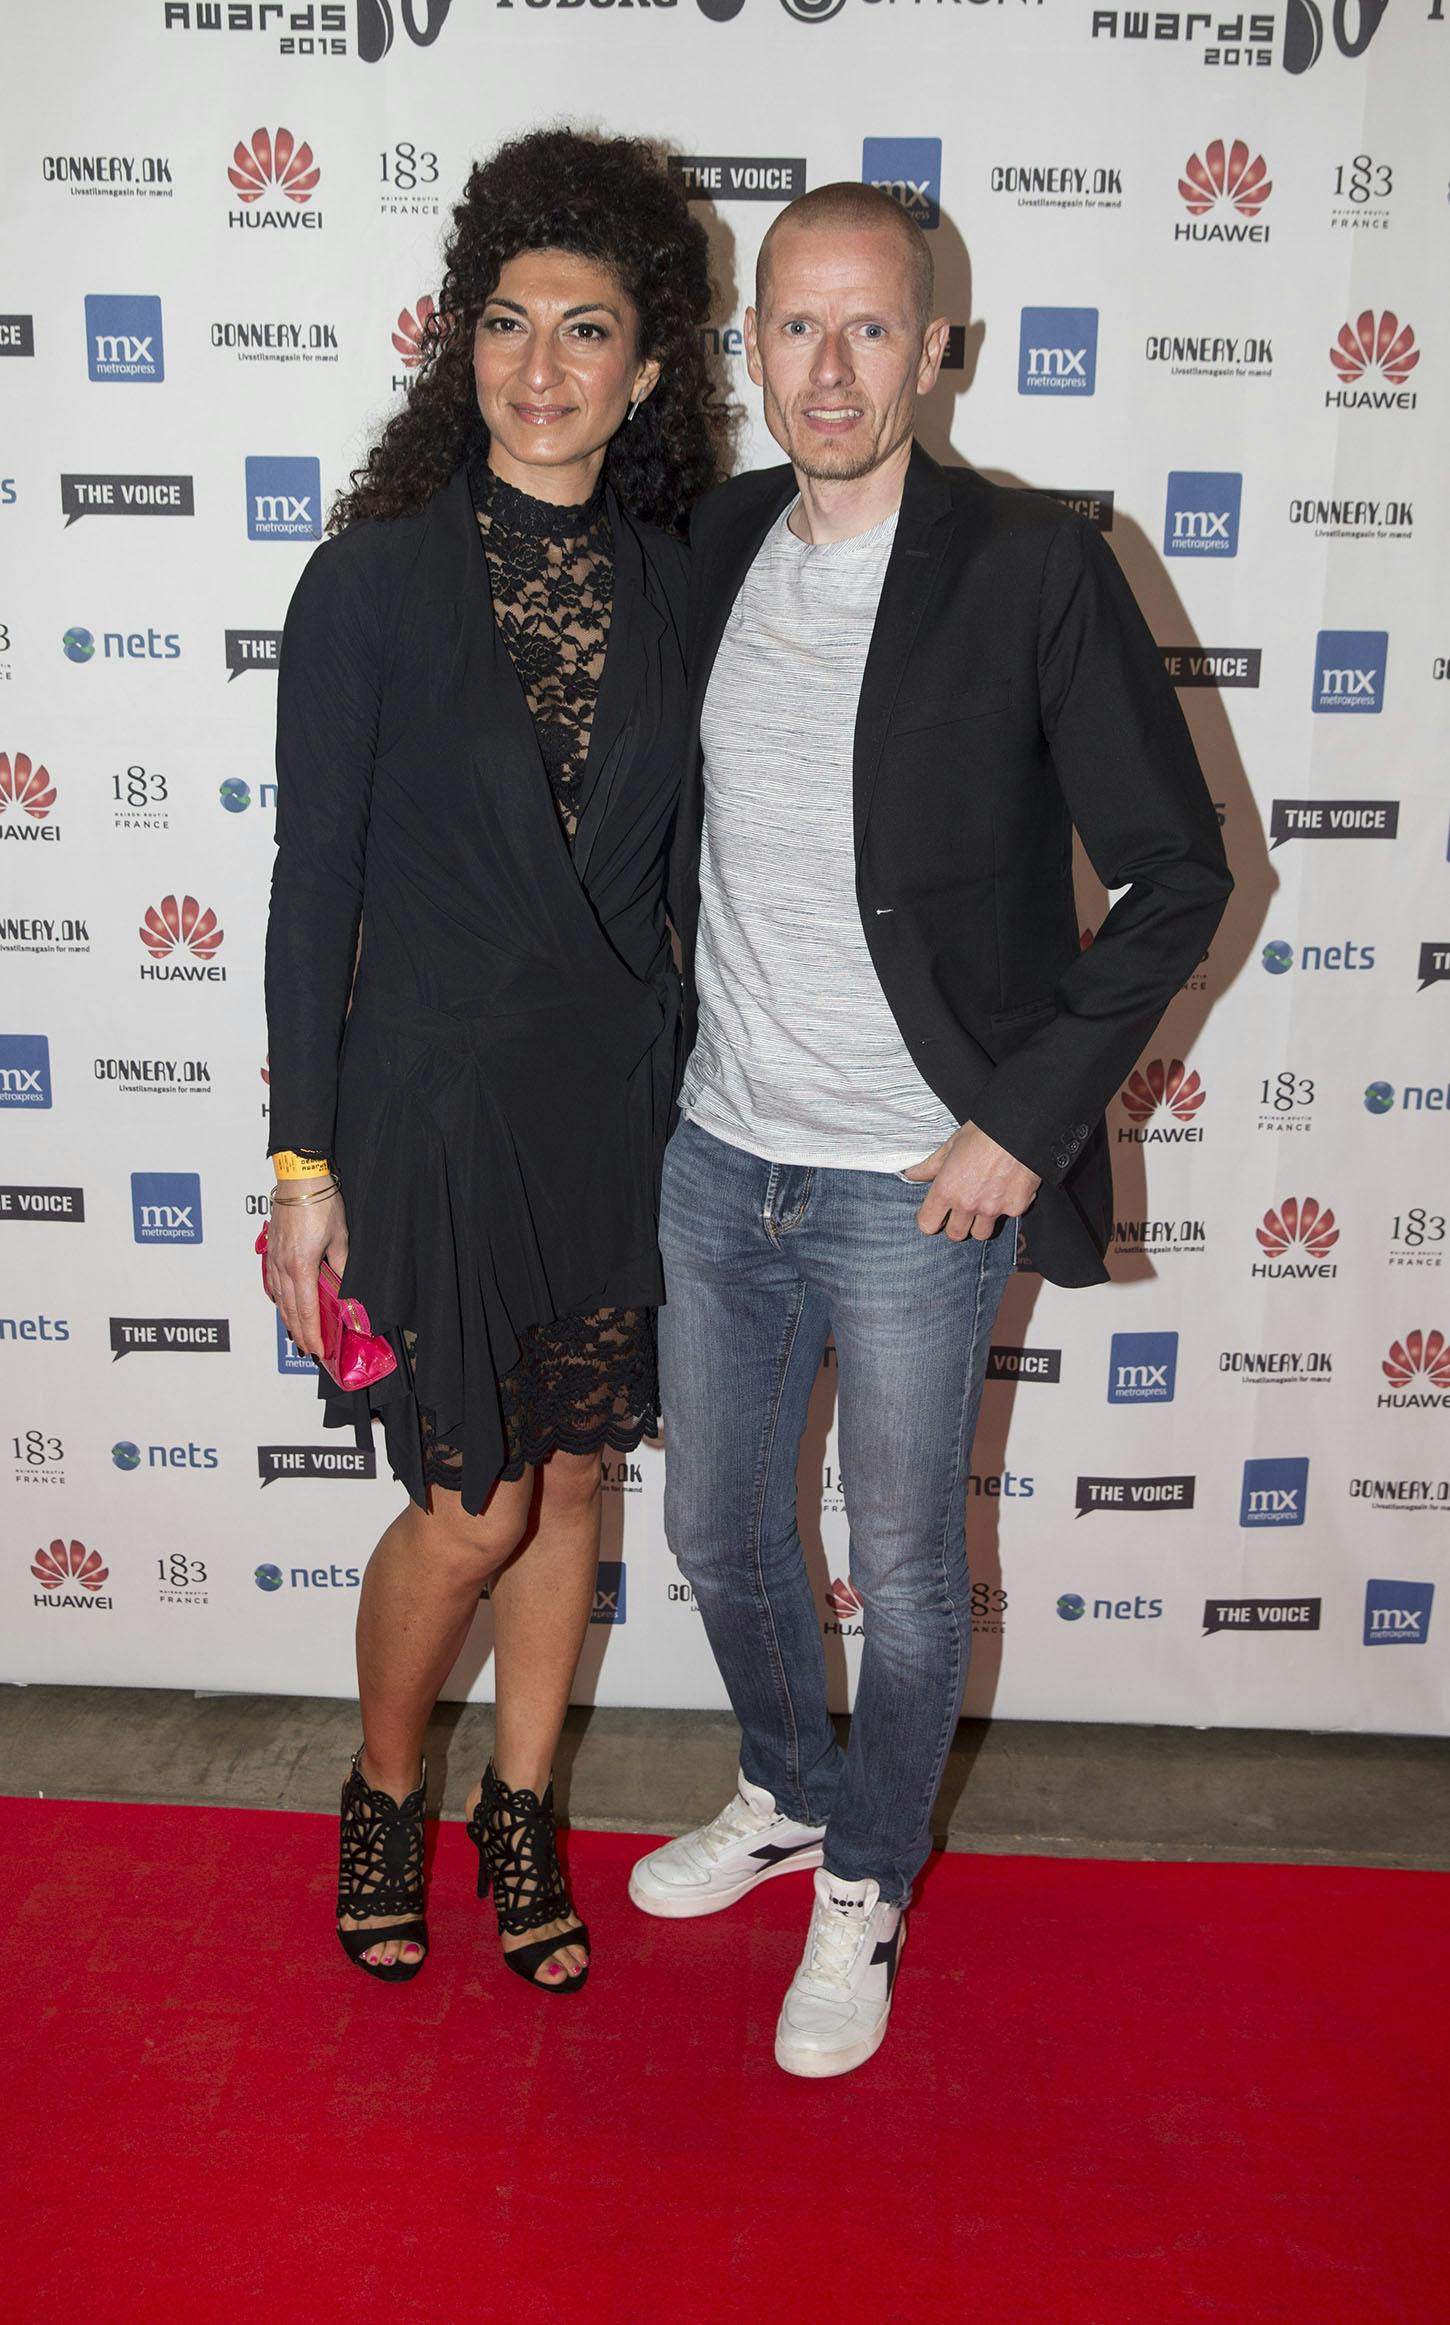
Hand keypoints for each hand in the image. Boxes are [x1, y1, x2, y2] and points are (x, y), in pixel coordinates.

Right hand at [265, 1189, 347, 1359]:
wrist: (299, 1179)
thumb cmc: (321, 1203)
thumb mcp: (341, 1238)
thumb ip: (341, 1267)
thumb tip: (345, 1291)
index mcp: (301, 1267)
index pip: (306, 1311)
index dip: (312, 1333)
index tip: (318, 1349)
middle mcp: (283, 1267)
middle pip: (289, 1310)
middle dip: (299, 1333)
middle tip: (307, 1350)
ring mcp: (274, 1258)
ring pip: (279, 1298)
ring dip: (287, 1319)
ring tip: (295, 1334)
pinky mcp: (271, 1249)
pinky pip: (272, 1282)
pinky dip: (278, 1299)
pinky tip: (282, 1304)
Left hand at [902, 1122, 1040, 1242]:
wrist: (1020, 1126)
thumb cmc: (983, 1132)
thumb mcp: (951, 1146)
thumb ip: (931, 1166)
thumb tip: (911, 1174)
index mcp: (946, 1189)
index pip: (927, 1225)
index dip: (931, 1220)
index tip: (937, 1214)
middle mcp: (968, 1204)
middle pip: (955, 1235)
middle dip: (957, 1225)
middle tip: (963, 1209)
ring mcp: (993, 1209)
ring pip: (981, 1233)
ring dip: (981, 1223)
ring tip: (985, 1202)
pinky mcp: (1016, 1207)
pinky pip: (1007, 1217)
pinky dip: (1007, 1206)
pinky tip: (1009, 1188)